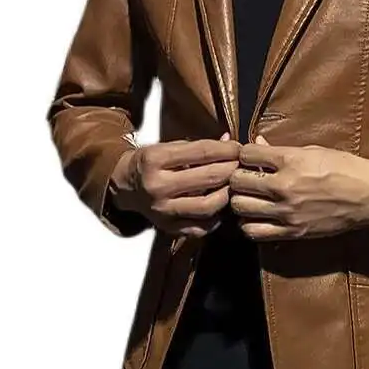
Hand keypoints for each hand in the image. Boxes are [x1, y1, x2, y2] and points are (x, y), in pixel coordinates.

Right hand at [110, 133, 240, 236]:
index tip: (239, 147)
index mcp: (155, 160)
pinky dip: (216, 217)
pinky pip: (201, 227)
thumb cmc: (151, 162)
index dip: (226, 149)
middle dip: (231, 169)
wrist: (125, 187)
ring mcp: (163, 210)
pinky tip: (222, 205)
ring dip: (228, 194)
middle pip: (208, 178)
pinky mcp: (168, 228)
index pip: (201, 152)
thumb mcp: (168, 147)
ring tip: (235, 185)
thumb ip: (199, 145)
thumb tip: (229, 141)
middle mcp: (157, 186)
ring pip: (208, 205)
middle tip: (242, 165)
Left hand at [229, 135, 368, 241]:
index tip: (251, 157)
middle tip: (246, 177)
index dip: (245, 153)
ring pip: (239, 207)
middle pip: (237, 182)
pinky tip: (257, 215)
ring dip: (240, 200)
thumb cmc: (345, 168)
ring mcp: (287, 212)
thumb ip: (280, 149)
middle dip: (237, 177)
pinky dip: (249, 223)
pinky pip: (254, 231)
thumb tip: (256, 143)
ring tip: (250, 196)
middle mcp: (285, 187)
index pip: (247, 154)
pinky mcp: (292, 231)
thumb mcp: (313, 150)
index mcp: (291, 161)